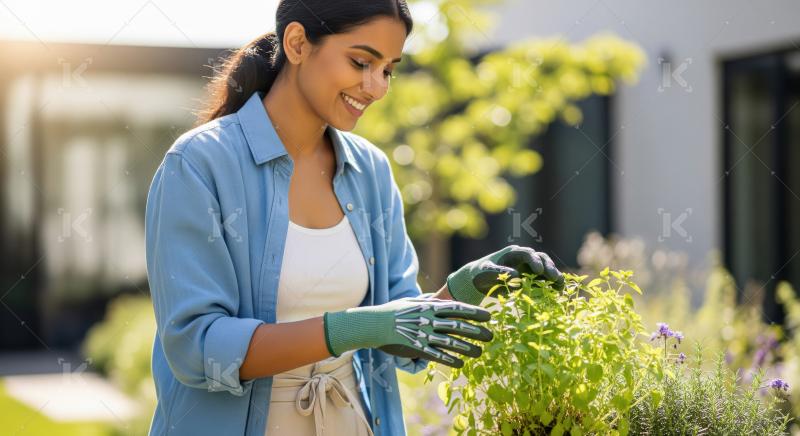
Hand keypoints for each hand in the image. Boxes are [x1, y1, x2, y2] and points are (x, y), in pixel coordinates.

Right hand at [323, 297, 492, 367]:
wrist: (375, 323)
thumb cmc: (393, 310)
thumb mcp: (411, 301)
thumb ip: (426, 300)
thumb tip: (437, 297)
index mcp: (430, 306)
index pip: (457, 308)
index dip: (474, 312)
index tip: (489, 316)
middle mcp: (430, 320)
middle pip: (458, 326)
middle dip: (477, 331)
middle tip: (491, 335)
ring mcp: (424, 334)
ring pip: (451, 342)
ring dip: (467, 348)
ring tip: (480, 352)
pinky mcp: (417, 348)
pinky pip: (437, 355)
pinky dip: (450, 359)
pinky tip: (461, 364)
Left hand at [446, 244, 563, 305]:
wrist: (479, 281)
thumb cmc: (481, 274)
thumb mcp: (487, 272)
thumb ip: (500, 272)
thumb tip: (516, 275)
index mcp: (512, 253)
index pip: (527, 254)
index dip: (534, 261)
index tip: (539, 271)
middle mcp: (523, 258)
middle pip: (540, 259)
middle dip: (548, 268)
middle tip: (554, 278)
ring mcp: (528, 268)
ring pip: (546, 268)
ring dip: (554, 275)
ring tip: (560, 285)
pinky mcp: (531, 278)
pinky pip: (544, 280)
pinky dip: (551, 284)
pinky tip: (558, 291)